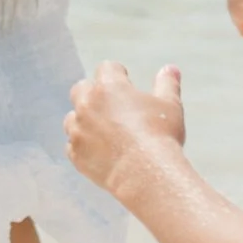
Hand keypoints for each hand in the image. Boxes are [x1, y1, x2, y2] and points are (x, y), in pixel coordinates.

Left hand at [66, 61, 186, 208]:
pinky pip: (72, 145)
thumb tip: (171, 68)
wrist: (144, 174)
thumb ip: (167, 84)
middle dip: (93, 92)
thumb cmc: (160, 135)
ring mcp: (77, 131)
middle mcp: (87, 105)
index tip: (125, 81)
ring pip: (71, 118)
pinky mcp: (75, 155)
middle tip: (110, 105)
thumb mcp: (170, 105)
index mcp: (108, 87)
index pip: (106, 68)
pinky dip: (82, 146)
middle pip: (80, 89)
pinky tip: (98, 151)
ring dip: (83, 120)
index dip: (117, 73)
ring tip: (102, 130)